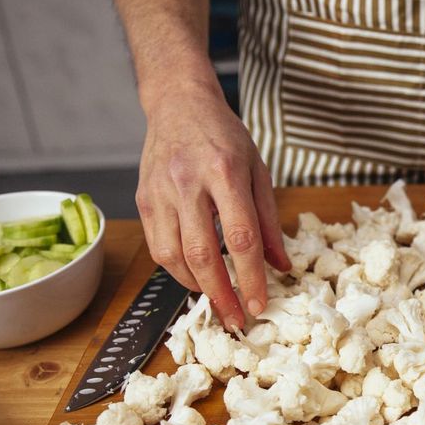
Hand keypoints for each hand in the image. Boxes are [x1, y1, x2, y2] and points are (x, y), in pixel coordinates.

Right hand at [135, 79, 290, 328]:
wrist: (178, 104)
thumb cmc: (223, 136)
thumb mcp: (258, 170)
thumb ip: (269, 221)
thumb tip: (281, 266)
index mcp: (225, 173)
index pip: (240, 238)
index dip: (249, 277)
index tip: (258, 304)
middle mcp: (189, 183)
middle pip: (202, 254)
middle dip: (220, 295)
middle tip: (235, 320)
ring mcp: (160, 192)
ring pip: (173, 256)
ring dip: (196, 286)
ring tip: (217, 299)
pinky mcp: (143, 199)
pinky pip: (157, 246)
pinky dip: (177, 269)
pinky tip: (195, 276)